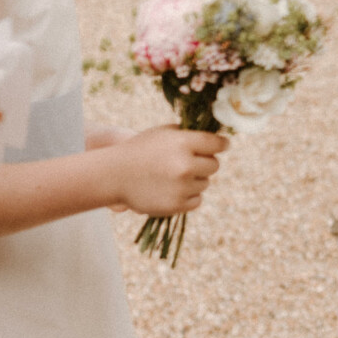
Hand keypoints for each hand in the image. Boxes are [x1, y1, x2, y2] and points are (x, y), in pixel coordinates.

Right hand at [108, 125, 225, 215]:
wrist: (115, 175)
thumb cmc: (141, 149)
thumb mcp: (164, 133)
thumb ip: (189, 134)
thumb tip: (218, 138)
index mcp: (183, 142)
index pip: (218, 144)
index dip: (221, 144)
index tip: (222, 145)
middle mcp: (185, 165)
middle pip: (215, 165)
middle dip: (205, 162)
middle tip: (190, 162)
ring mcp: (182, 187)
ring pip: (205, 183)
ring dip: (195, 180)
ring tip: (173, 176)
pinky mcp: (176, 205)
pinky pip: (197, 200)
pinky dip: (188, 196)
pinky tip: (172, 189)